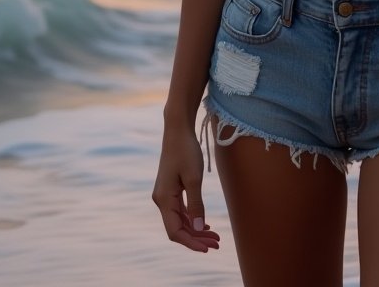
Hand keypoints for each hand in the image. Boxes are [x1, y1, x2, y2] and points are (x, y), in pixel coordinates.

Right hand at [152, 121, 220, 252]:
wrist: (178, 130)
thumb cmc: (186, 151)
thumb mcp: (193, 178)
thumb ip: (195, 204)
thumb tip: (197, 228)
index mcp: (163, 200)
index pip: (175, 231)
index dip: (191, 242)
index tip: (208, 248)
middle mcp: (161, 200)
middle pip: (178, 228)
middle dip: (196, 238)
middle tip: (217, 243)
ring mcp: (165, 195)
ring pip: (180, 220)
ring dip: (196, 229)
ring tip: (215, 236)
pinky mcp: (171, 189)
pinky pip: (180, 211)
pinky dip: (192, 218)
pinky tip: (204, 224)